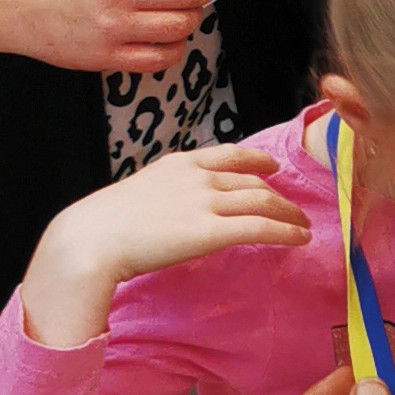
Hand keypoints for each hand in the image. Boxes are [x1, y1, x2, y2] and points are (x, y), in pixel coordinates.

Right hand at [21, 143, 308, 348]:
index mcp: (179, 164)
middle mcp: (198, 177)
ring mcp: (206, 202)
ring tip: (304, 226)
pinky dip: (287, 232)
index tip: (272, 167)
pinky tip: (301, 239)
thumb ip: (165, 195)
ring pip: (264, 202)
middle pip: (252, 182)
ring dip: (289, 215)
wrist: (91, 239)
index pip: (229, 155)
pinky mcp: (213, 231)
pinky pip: (262, 228)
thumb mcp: (140, 194)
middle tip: (295, 210)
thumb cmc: (104, 224)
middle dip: (279, 196)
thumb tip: (174, 211)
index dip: (257, 160)